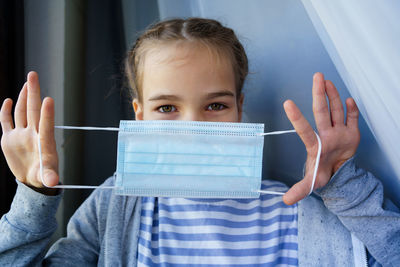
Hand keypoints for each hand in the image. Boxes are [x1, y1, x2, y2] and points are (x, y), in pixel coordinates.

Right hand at [0, 71, 58, 194]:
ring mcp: (20, 135)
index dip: (47, 113)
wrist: (32, 179)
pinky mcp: (9, 138)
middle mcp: (32, 134)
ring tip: (28, 82)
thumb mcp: (47, 178)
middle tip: (34, 74)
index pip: (46, 125)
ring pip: (21, 112)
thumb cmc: (43, 176)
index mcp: (43, 142)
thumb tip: (53, 183)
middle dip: (33, 93)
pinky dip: (6, 112)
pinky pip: (6, 122)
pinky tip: (9, 101)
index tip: (49, 99)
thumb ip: (49, 177)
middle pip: (33, 110)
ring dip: (23, 97)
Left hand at [282, 72, 359, 204]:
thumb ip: (300, 189)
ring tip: (327, 81)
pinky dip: (352, 110)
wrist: (338, 172)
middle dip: (319, 94)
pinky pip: (352, 119)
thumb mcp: (312, 183)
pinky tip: (348, 100)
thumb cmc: (322, 173)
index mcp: (316, 144)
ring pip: (336, 110)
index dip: (297, 118)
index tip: (287, 103)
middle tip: (317, 76)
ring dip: (333, 96)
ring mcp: (339, 131)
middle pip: (322, 111)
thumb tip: (285, 201)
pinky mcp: (351, 132)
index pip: (305, 129)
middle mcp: (326, 134)